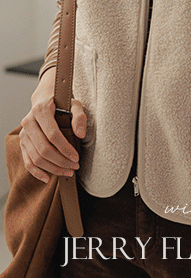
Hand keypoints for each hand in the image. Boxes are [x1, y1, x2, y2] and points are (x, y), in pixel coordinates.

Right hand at [19, 67, 86, 183]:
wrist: (45, 99)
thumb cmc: (62, 103)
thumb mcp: (74, 104)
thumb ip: (79, 117)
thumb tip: (80, 134)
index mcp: (40, 110)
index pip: (53, 135)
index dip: (65, 148)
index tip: (76, 157)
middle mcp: (28, 122)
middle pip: (44, 149)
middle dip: (61, 161)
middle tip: (75, 166)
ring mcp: (24, 133)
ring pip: (36, 158)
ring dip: (53, 168)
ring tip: (68, 171)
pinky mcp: (22, 142)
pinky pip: (27, 161)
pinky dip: (36, 172)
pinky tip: (47, 178)